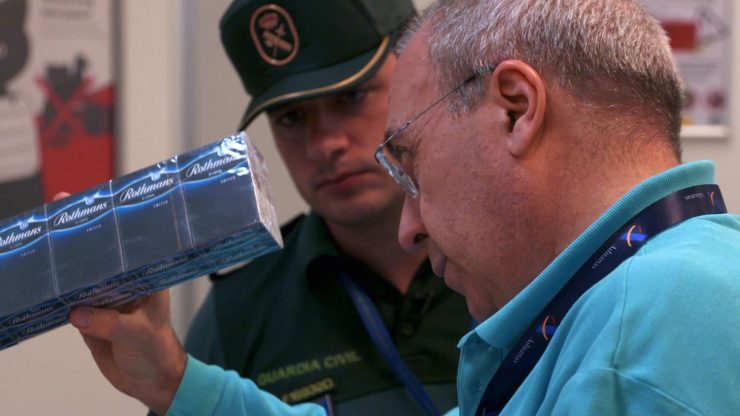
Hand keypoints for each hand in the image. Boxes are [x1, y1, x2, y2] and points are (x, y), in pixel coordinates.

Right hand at [55, 191, 185, 413]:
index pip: (128, 246)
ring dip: (66, 265)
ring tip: (44, 245)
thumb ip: (110, 323)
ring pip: (83, 277)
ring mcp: (106, 300)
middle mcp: (125, 284)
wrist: (151, 381)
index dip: (112, 226)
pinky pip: (70, 301)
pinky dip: (57, 294)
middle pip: (101, 256)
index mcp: (145, 278)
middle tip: (56, 218)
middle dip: (82, 239)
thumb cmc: (158, 351)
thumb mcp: (138, 334)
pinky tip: (42, 283)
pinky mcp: (90, 318)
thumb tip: (76, 312)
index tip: (94, 207)